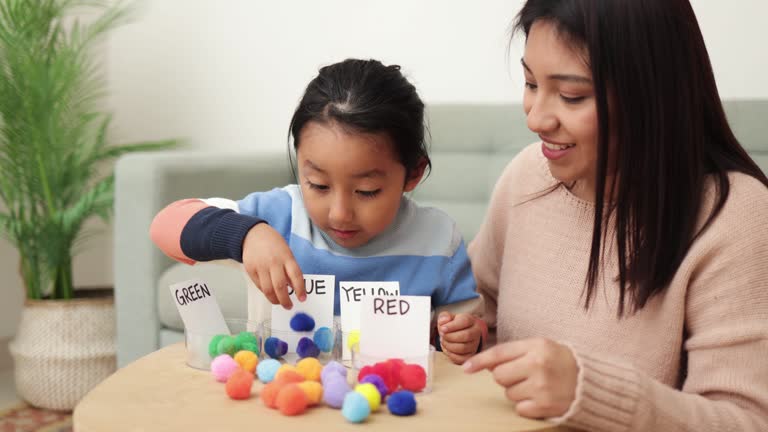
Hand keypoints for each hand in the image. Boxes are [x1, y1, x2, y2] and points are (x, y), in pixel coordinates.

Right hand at [242, 223, 305, 308]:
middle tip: (289, 306)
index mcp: (286, 256)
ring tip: (279, 303)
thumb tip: (294, 287)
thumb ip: (290, 269)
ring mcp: (261, 266)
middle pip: (280, 286)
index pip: (296, 276)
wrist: (252, 234)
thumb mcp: (286, 252)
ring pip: (268, 289)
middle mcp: (273, 262)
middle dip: (286, 300)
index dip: (300, 289)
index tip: (302, 298)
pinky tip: (270, 293)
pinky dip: (265, 292)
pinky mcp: (250, 270)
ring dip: (275, 300)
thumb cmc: (273, 243)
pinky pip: (259, 286)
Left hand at [437, 312, 482, 363]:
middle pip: (465, 335)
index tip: (442, 328)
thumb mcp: (448, 318)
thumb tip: (444, 320)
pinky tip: (448, 349)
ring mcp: (474, 345)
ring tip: (444, 341)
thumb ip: (444, 316)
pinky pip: (461, 358)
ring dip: (449, 345)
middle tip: (442, 335)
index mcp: (471, 321)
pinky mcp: (470, 356)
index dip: (452, 326)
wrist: (459, 334)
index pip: (465, 321)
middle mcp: (476, 332)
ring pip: (463, 348)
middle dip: (450, 336)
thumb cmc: (453, 326)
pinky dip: (451, 355)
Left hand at [463, 338, 577, 418]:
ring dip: (517, 391)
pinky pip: (519, 408)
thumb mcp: (539, 346)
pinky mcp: (546, 407)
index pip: (499, 353)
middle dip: (506, 377)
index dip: (479, 361)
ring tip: (535, 385)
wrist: (590, 380)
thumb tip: (483, 363)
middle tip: (523, 374)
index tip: (466, 368)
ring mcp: (542, 387)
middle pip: (499, 376)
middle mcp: (538, 365)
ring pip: (508, 393)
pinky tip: (539, 397)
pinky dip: (526, 405)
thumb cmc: (558, 360)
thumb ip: (512, 351)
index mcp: (536, 346)